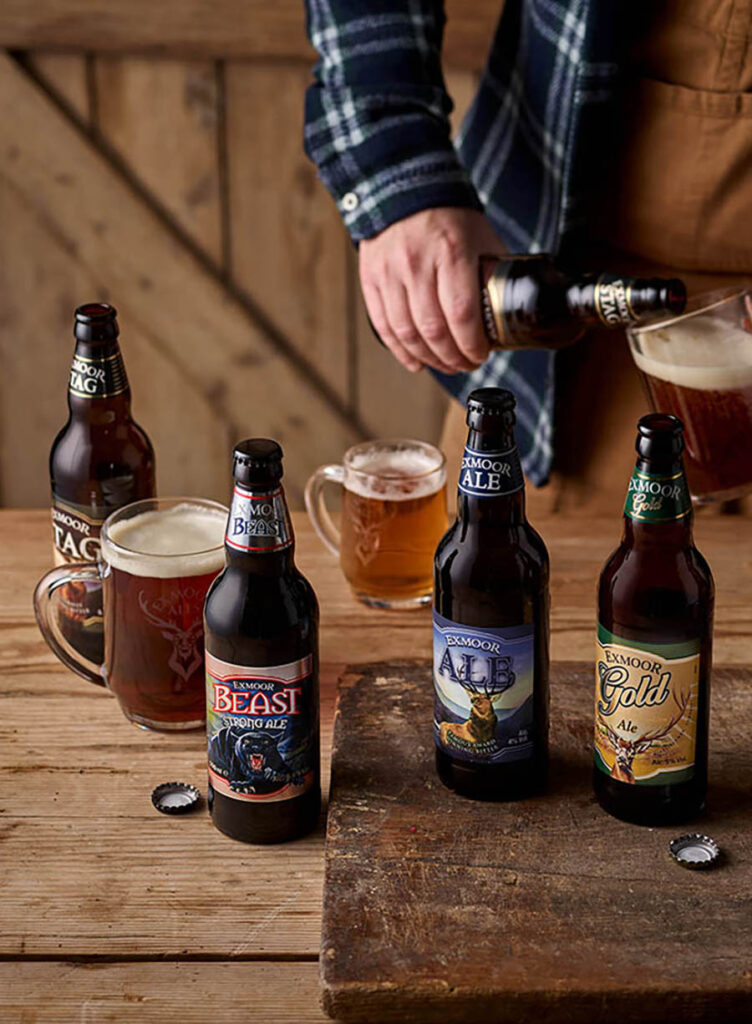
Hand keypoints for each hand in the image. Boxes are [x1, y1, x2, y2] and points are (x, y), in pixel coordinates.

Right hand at [359, 208, 504, 374]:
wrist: (405, 187)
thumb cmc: (450, 217)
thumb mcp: (481, 237)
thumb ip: (492, 273)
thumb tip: (512, 308)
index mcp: (451, 253)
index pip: (461, 314)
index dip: (472, 344)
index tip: (481, 356)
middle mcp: (417, 264)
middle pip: (434, 330)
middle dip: (453, 358)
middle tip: (466, 365)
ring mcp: (390, 273)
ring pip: (407, 333)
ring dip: (429, 359)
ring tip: (446, 366)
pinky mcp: (371, 279)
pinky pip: (384, 326)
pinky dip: (401, 351)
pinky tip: (416, 363)